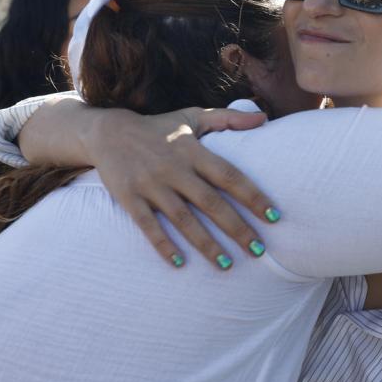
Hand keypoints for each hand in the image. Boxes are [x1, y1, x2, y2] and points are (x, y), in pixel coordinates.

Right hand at [84, 106, 279, 267]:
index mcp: (193, 151)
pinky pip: (148, 225)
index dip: (253, 196)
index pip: (229, 175)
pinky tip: (180, 263)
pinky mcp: (129, 197)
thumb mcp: (192, 116)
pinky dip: (164, 245)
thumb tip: (264, 118)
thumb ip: (228, 118)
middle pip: (211, 202)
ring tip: (226, 264)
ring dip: (206, 244)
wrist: (107, 132)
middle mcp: (174, 168)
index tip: (274, 217)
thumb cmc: (159, 128)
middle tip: (258, 250)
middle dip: (236, 228)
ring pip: (183, 219)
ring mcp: (151, 184)